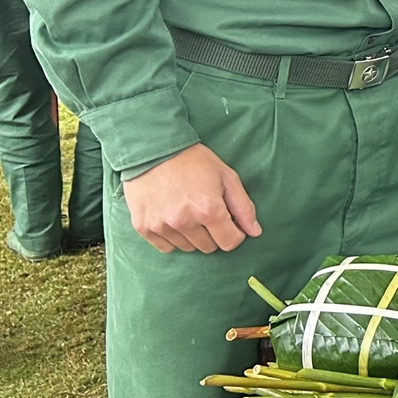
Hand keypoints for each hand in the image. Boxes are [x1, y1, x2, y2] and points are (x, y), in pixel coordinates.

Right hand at [122, 142, 261, 253]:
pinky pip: (165, 247)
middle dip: (214, 233)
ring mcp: (161, 226)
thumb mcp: (227, 177)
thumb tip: (255, 232)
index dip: (235, 234)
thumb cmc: (195, 161)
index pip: (229, 243)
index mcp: (208, 210)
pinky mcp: (143, 227)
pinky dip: (172, 237)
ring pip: (188, 248)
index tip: (230, 222)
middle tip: (207, 212)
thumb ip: (243, 207)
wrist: (154, 149)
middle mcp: (184, 222)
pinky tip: (172, 217)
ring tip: (188, 211)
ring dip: (193, 235)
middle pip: (209, 247)